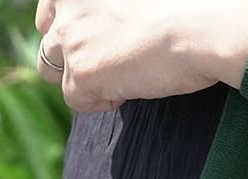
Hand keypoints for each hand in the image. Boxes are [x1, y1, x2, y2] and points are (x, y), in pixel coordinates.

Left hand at [36, 0, 247, 112]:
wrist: (199, 28)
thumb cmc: (186, 7)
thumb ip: (113, 8)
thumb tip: (111, 28)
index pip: (51, 7)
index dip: (70, 26)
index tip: (94, 38)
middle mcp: (66, 3)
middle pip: (47, 39)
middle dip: (69, 54)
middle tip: (105, 60)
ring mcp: (70, 37)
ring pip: (50, 68)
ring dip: (79, 77)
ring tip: (119, 74)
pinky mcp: (81, 72)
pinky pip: (75, 99)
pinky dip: (101, 100)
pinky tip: (130, 88)